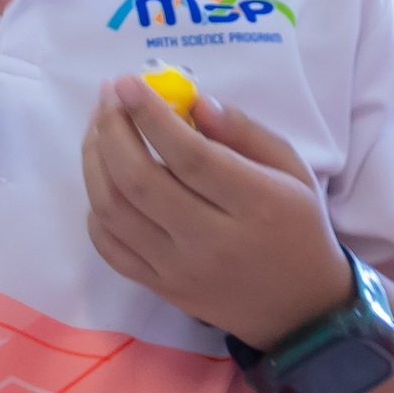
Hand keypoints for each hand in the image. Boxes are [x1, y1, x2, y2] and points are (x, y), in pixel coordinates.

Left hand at [83, 77, 350, 345]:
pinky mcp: (161, 288)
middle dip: (112, 131)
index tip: (128, 84)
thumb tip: (193, 102)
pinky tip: (103, 180)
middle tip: (108, 99)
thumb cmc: (297, 227)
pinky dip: (96, 208)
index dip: (150, 115)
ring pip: (115, 212)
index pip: (189, 155)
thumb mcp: (292, 170)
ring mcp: (179, 269)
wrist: (298, 309)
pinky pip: (110, 247)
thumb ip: (245, 132)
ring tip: (97, 130)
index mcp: (256, 205)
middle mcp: (212, 241)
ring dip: (95, 163)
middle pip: (140, 181)